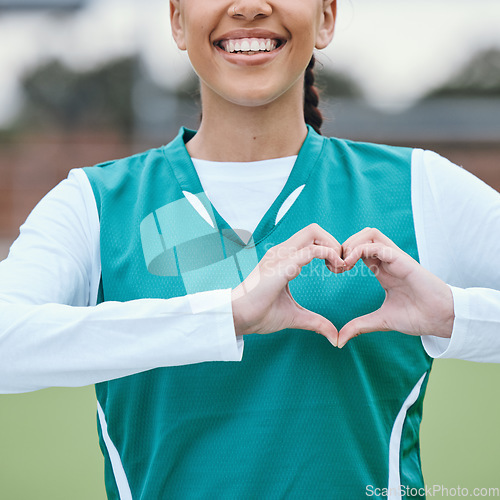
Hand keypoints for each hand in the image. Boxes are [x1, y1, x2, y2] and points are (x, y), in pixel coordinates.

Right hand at [231, 223, 345, 345]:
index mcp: (284, 259)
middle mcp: (282, 252)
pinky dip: (330, 254)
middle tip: (340, 266)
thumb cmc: (260, 315)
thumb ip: (315, 322)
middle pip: (314, 229)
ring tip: (338, 268)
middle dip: (334, 243)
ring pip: (314, 232)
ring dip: (333, 246)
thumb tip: (334, 336)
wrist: (239, 318)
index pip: (311, 239)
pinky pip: (312, 250)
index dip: (329, 249)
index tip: (336, 270)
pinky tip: (334, 268)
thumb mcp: (295, 316)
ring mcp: (282, 256)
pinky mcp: (283, 265)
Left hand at [338, 227, 454, 347]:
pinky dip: (360, 249)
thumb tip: (340, 340)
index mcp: (382, 269)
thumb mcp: (380, 321)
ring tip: (343, 263)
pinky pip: (378, 245)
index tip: (333, 271)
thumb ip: (359, 326)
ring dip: (352, 243)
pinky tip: (350, 263)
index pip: (359, 249)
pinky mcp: (402, 260)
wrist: (442, 319)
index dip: (343, 255)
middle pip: (363, 235)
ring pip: (370, 233)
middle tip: (335, 265)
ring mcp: (395, 258)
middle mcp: (388, 260)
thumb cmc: (418, 317)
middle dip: (344, 245)